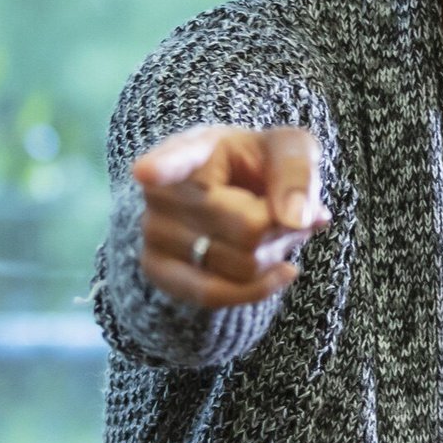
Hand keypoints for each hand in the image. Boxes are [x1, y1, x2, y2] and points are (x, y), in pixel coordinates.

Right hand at [131, 124, 328, 309]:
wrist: (233, 196)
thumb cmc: (258, 165)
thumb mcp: (288, 150)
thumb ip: (297, 173)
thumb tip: (296, 218)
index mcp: (193, 148)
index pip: (177, 158)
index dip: (162, 166)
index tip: (146, 172)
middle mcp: (162, 190)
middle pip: (249, 228)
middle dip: (285, 226)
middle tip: (289, 211)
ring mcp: (153, 232)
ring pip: (241, 265)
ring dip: (274, 255)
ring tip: (272, 231)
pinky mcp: (157, 271)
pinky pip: (215, 295)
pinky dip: (259, 288)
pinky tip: (281, 271)